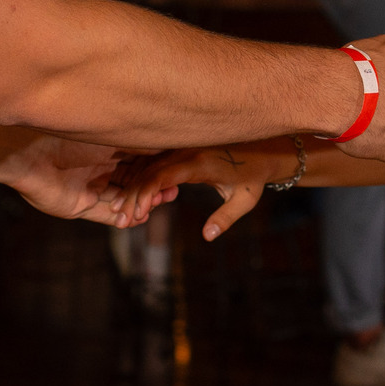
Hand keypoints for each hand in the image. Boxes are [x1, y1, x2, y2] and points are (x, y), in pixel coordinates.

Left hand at [8, 133, 168, 226]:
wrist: (29, 156)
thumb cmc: (66, 138)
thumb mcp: (106, 137)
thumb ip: (132, 142)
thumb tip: (163, 139)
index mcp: (105, 149)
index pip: (138, 162)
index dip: (156, 169)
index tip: (176, 172)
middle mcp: (98, 169)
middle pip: (133, 182)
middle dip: (153, 188)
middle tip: (173, 192)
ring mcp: (89, 189)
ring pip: (122, 199)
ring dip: (141, 203)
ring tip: (159, 204)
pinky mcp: (79, 206)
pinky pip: (105, 215)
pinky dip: (122, 217)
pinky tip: (139, 218)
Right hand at [114, 144, 280, 240]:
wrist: (264, 149)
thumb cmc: (254, 177)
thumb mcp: (245, 200)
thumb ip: (226, 218)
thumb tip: (207, 236)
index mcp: (200, 163)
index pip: (164, 175)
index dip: (147, 192)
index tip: (138, 213)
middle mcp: (187, 153)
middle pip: (149, 172)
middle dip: (133, 196)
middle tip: (121, 221)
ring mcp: (181, 150)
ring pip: (148, 168)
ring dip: (133, 189)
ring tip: (120, 213)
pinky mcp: (180, 152)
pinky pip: (155, 165)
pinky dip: (142, 181)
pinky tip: (131, 198)